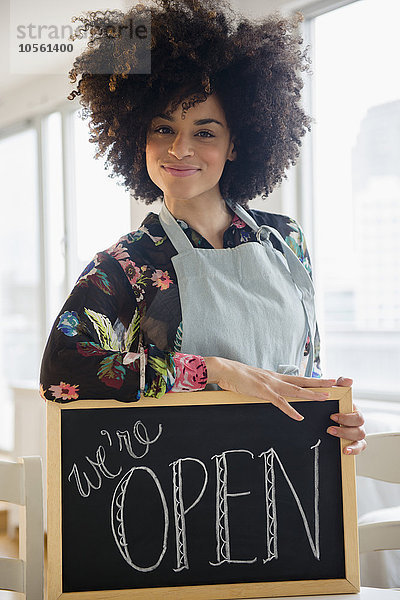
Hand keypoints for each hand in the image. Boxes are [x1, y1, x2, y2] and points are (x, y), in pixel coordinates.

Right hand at [204, 356, 338, 421]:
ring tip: (325, 398)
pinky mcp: (263, 392)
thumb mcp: (255, 380)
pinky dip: (290, 410)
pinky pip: (279, 402)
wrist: (225, 369)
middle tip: (335, 384)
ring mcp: (270, 385)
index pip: (298, 378)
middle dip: (320, 383)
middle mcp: (276, 379)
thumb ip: (264, 385)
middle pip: (302, 381)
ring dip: (311, 395)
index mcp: (274, 377)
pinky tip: (299, 417)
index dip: (312, 380)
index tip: (326, 381)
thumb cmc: (237, 375)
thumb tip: (269, 390)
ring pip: (296, 390)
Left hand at [327, 377, 366, 454]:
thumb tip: (349, 380)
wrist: (325, 413)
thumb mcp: (335, 392)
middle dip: (345, 430)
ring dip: (346, 438)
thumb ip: (341, 384)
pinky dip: (353, 450)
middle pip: (360, 429)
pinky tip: (344, 451)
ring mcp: (356, 434)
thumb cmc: (334, 403)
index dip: (347, 418)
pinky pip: (359, 448)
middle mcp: (357, 424)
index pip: (358, 416)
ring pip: (360, 439)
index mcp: (354, 412)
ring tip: (332, 435)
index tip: (332, 416)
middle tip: (330, 428)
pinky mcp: (353, 443)